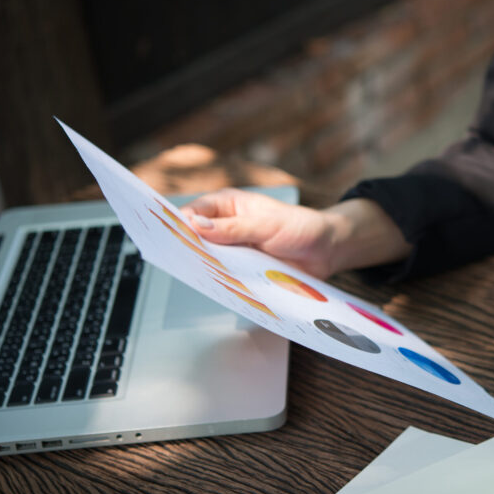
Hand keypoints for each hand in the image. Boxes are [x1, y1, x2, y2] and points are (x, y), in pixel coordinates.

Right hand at [180, 189, 410, 278]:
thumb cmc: (302, 227)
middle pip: (195, 238)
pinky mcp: (243, 268)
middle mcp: (226, 226)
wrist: (328, 250)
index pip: (193, 212)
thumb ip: (234, 228)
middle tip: (173, 260)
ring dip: (203, 267)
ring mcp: (234, 249)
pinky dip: (220, 280)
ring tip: (191, 276)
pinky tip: (214, 288)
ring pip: (209, 259)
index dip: (177, 224)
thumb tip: (196, 225)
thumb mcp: (268, 226)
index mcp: (228, 205)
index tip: (165, 236)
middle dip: (185, 248)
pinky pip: (226, 275)